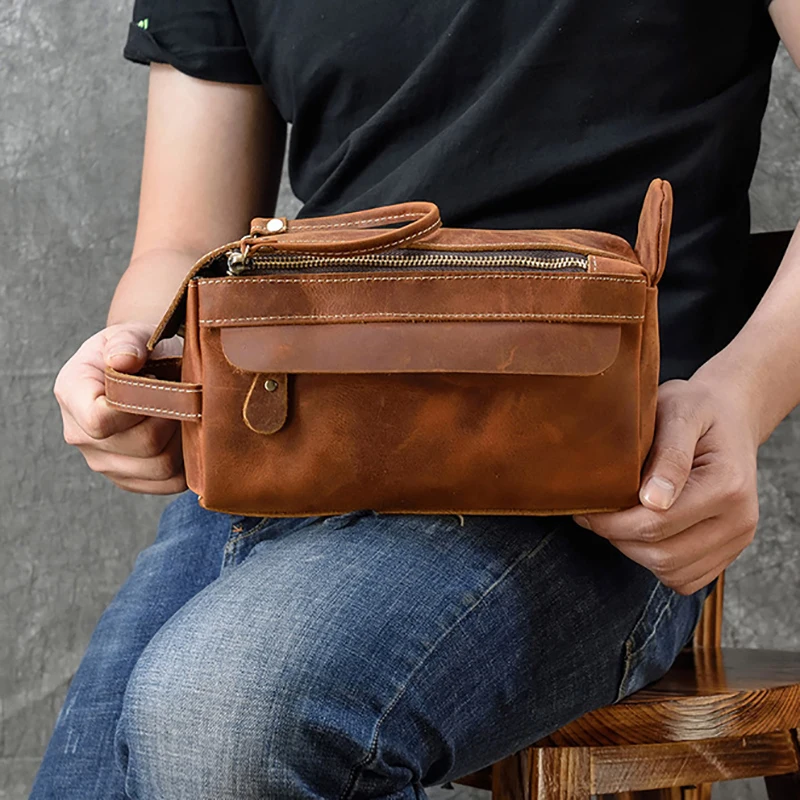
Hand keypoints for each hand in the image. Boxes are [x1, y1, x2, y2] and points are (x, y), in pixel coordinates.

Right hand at [53, 322, 186, 493]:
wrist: (140, 370)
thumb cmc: (136, 351)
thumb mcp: (131, 334)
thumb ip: (127, 342)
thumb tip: (124, 361)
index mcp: (72, 394)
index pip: (101, 420)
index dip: (142, 406)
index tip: (162, 382)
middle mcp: (78, 434)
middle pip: (142, 445)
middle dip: (174, 419)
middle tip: (186, 397)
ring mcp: (103, 462)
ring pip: (160, 467)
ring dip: (185, 440)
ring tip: (185, 414)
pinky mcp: (128, 480)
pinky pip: (169, 483)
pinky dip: (188, 463)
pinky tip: (185, 436)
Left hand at [573, 374, 760, 594]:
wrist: (731, 416)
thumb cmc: (697, 409)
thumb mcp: (679, 413)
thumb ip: (669, 455)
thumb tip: (653, 500)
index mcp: (727, 485)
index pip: (655, 524)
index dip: (610, 522)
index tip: (585, 507)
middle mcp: (739, 520)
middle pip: (661, 555)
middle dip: (618, 538)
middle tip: (594, 514)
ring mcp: (737, 540)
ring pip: (671, 572)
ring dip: (634, 552)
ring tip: (617, 521)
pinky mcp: (729, 551)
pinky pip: (685, 579)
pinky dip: (657, 563)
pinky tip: (643, 532)